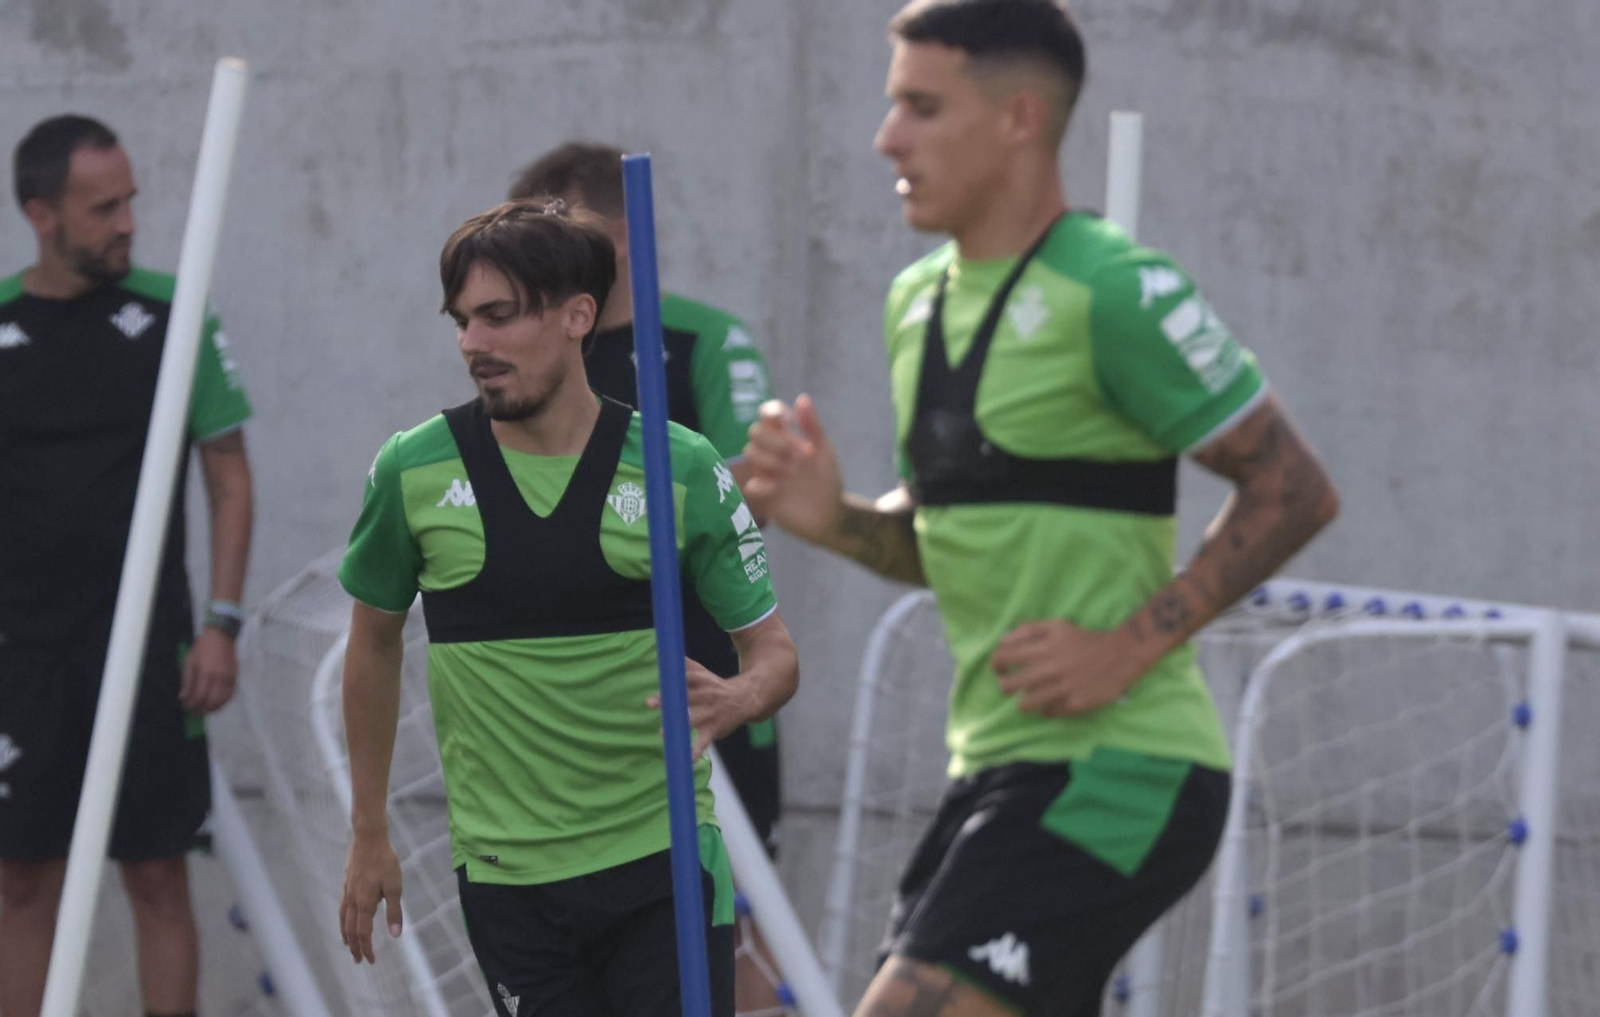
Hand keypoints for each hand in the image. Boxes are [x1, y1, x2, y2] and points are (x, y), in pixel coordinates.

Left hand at [179, 627, 237, 713]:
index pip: (198, 697)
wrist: (221, 636)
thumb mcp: (189, 662)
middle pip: (211, 702)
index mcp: (205, 673)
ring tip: (204, 709)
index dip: (191, 705)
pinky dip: (222, 703)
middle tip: (194, 711)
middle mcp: (218, 678)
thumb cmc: (202, 648)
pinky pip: (230, 695)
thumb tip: (183, 698)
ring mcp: (229, 679)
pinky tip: (216, 704)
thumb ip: (187, 682)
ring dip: (212, 708)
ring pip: (222, 701)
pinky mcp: (235, 678)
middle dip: (201, 710)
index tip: (185, 707)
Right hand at [340, 832, 402, 963]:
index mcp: (364, 903)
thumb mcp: (395, 886)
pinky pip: (343, 908)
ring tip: (347, 945)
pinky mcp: (347, 883)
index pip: (363, 933)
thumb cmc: (385, 861)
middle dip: (355, 947)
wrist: (368, 838)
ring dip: (346, 935)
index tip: (371, 960)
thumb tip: (395, 934)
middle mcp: (352, 900)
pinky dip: (343, 920)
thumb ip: (394, 911)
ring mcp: (347, 891)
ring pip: (344, 919)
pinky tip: (347, 919)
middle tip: (359, 960)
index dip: (367, 948)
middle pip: (351, 930)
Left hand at [646, 657, 758, 759]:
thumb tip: (668, 653)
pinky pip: (703, 741)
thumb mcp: (703, 673)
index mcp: (702, 681)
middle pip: (686, 697)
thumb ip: (686, 665)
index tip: (659, 678)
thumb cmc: (716, 686)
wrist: (746, 700)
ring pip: (693, 719)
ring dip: (678, 726)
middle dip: (669, 700)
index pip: (685, 677)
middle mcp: (706, 696)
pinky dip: (696, 751)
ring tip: (662, 732)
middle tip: (649, 702)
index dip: (672, 678)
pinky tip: (687, 760)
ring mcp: (711, 714)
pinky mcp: (714, 730)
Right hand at [741, 394, 844, 543]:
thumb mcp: (823, 450)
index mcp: (786, 438)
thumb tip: (802, 398)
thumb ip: (812, 426)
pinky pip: (751, 484)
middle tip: (798, 456)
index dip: (773, 413)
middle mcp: (772, 452)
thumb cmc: (827, 479)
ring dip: (772, 460)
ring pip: (750, 453)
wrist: (830, 514)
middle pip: (755, 431)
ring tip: (791, 474)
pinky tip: (779, 489)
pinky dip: (763, 485)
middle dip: (776, 441)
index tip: (791, 423)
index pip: (767, 414)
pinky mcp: (763, 496)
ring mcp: (766, 473)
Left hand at [991, 620, 1153, 716]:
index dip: (996, 665)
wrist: (1121, 654)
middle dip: (1005, 686)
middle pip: (1009, 686)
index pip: (1003, 658)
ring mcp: (1063, 688)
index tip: (1001, 669)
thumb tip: (1003, 640)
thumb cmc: (1085, 639)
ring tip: (1030, 698)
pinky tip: (1052, 702)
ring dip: (1025, 702)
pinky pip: (1048, 712)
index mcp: (1044, 648)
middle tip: (1012, 686)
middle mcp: (1050, 668)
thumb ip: (1029, 630)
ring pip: (1026, 704)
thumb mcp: (1058, 626)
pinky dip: (1046, 709)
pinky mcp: (1076, 704)